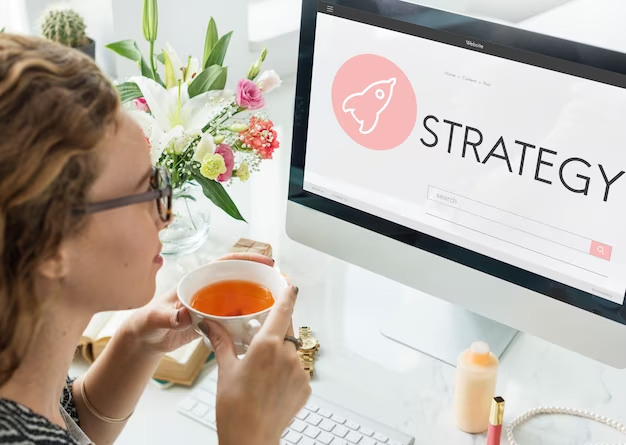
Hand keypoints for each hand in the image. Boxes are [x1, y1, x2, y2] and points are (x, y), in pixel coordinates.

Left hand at [125, 252, 275, 353]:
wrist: (145, 340)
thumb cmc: (147, 323)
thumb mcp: (156, 318)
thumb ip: (169, 316)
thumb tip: (184, 313)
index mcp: (197, 280)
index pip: (226, 263)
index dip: (247, 260)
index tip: (266, 261)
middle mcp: (208, 289)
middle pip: (239, 278)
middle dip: (260, 277)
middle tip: (281, 283)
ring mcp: (213, 306)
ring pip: (241, 297)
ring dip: (258, 299)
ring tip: (278, 303)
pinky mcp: (214, 321)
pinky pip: (236, 317)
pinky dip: (249, 319)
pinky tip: (261, 324)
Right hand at [201, 285, 310, 444]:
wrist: (251, 439)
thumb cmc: (235, 408)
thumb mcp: (225, 369)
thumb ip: (221, 342)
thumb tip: (209, 324)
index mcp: (267, 345)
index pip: (283, 309)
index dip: (288, 294)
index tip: (290, 284)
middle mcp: (288, 355)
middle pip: (288, 328)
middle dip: (277, 327)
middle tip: (262, 336)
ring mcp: (299, 371)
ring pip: (292, 350)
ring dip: (280, 352)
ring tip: (262, 369)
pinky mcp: (305, 386)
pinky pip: (297, 369)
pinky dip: (286, 370)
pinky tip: (270, 384)